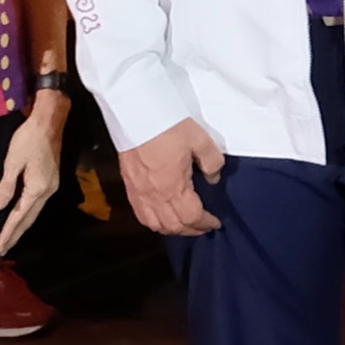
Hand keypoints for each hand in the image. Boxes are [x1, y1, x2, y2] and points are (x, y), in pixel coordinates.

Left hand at [0, 92, 66, 250]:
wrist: (50, 121)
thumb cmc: (28, 139)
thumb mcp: (12, 162)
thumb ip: (6, 186)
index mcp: (37, 188)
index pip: (19, 216)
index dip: (8, 232)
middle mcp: (47, 191)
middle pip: (30, 218)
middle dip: (16, 234)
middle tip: (3, 249)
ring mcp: (51, 185)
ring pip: (34, 211)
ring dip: (22, 226)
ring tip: (11, 237)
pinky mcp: (51, 179)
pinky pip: (37, 203)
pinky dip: (27, 214)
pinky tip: (22, 216)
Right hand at [121, 116, 226, 237]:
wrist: (136, 114)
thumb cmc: (169, 126)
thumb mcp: (201, 140)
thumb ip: (212, 162)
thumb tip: (213, 178)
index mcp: (172, 187)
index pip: (191, 217)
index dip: (205, 223)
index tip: (215, 223)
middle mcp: (153, 196)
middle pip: (172, 226)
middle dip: (191, 230)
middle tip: (204, 226)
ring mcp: (138, 193)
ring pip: (154, 224)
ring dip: (172, 229)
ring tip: (185, 224)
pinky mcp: (129, 186)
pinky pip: (140, 214)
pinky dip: (153, 222)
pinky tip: (162, 216)